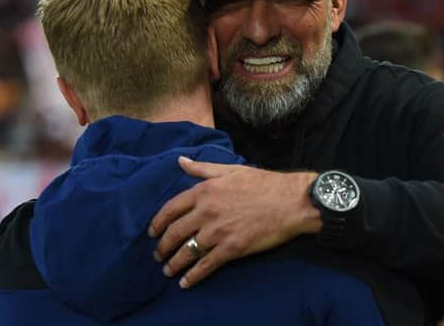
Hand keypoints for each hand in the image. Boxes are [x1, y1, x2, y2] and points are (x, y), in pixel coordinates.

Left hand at [148, 157, 320, 287]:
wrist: (291, 201)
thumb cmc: (263, 183)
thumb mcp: (231, 169)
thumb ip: (202, 168)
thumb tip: (180, 161)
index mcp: (205, 190)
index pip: (171, 208)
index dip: (158, 222)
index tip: (152, 231)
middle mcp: (207, 211)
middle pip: (175, 232)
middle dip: (162, 246)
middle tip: (158, 255)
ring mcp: (218, 232)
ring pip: (186, 251)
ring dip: (174, 263)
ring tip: (168, 270)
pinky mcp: (232, 248)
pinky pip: (206, 265)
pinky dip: (193, 276)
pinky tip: (185, 282)